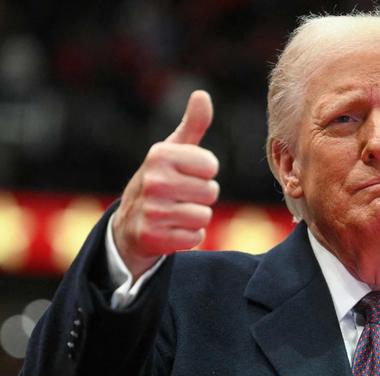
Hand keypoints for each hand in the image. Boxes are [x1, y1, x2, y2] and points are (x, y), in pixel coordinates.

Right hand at [112, 90, 219, 279]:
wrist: (129, 224)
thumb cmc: (160, 180)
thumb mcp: (173, 151)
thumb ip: (192, 125)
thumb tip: (202, 95)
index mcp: (159, 155)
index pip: (210, 165)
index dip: (204, 172)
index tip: (186, 174)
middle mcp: (153, 181)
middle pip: (210, 192)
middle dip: (201, 196)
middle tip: (180, 196)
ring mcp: (151, 211)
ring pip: (204, 216)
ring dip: (195, 217)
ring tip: (176, 212)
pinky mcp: (154, 237)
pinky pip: (196, 237)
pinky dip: (189, 236)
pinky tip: (172, 229)